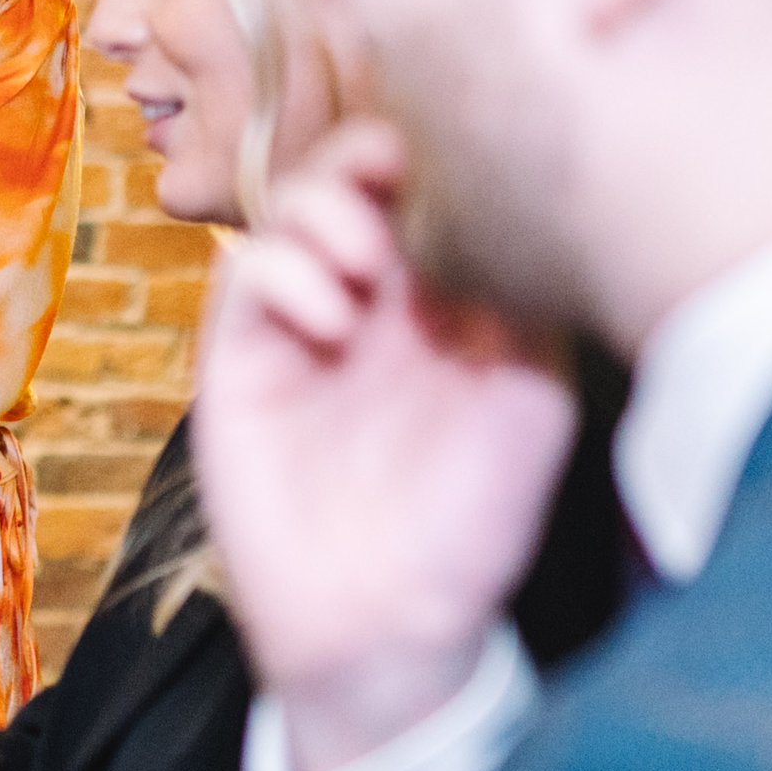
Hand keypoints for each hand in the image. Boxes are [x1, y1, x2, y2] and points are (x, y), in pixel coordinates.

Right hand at [193, 117, 575, 770]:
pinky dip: (286, 270)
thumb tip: (515, 199)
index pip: (424, 184)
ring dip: (326, 207)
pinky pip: (247, 272)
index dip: (432, 150)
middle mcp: (365, 293)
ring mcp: (298, 319)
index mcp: (438, 293)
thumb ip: (527, 301)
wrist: (388, 621)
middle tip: (396, 183)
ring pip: (288, 205)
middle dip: (368, 156)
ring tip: (367, 262)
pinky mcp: (241, 355)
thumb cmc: (469, 519)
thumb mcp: (530, 400)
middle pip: (347, 173)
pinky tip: (333, 321)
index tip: (459, 149)